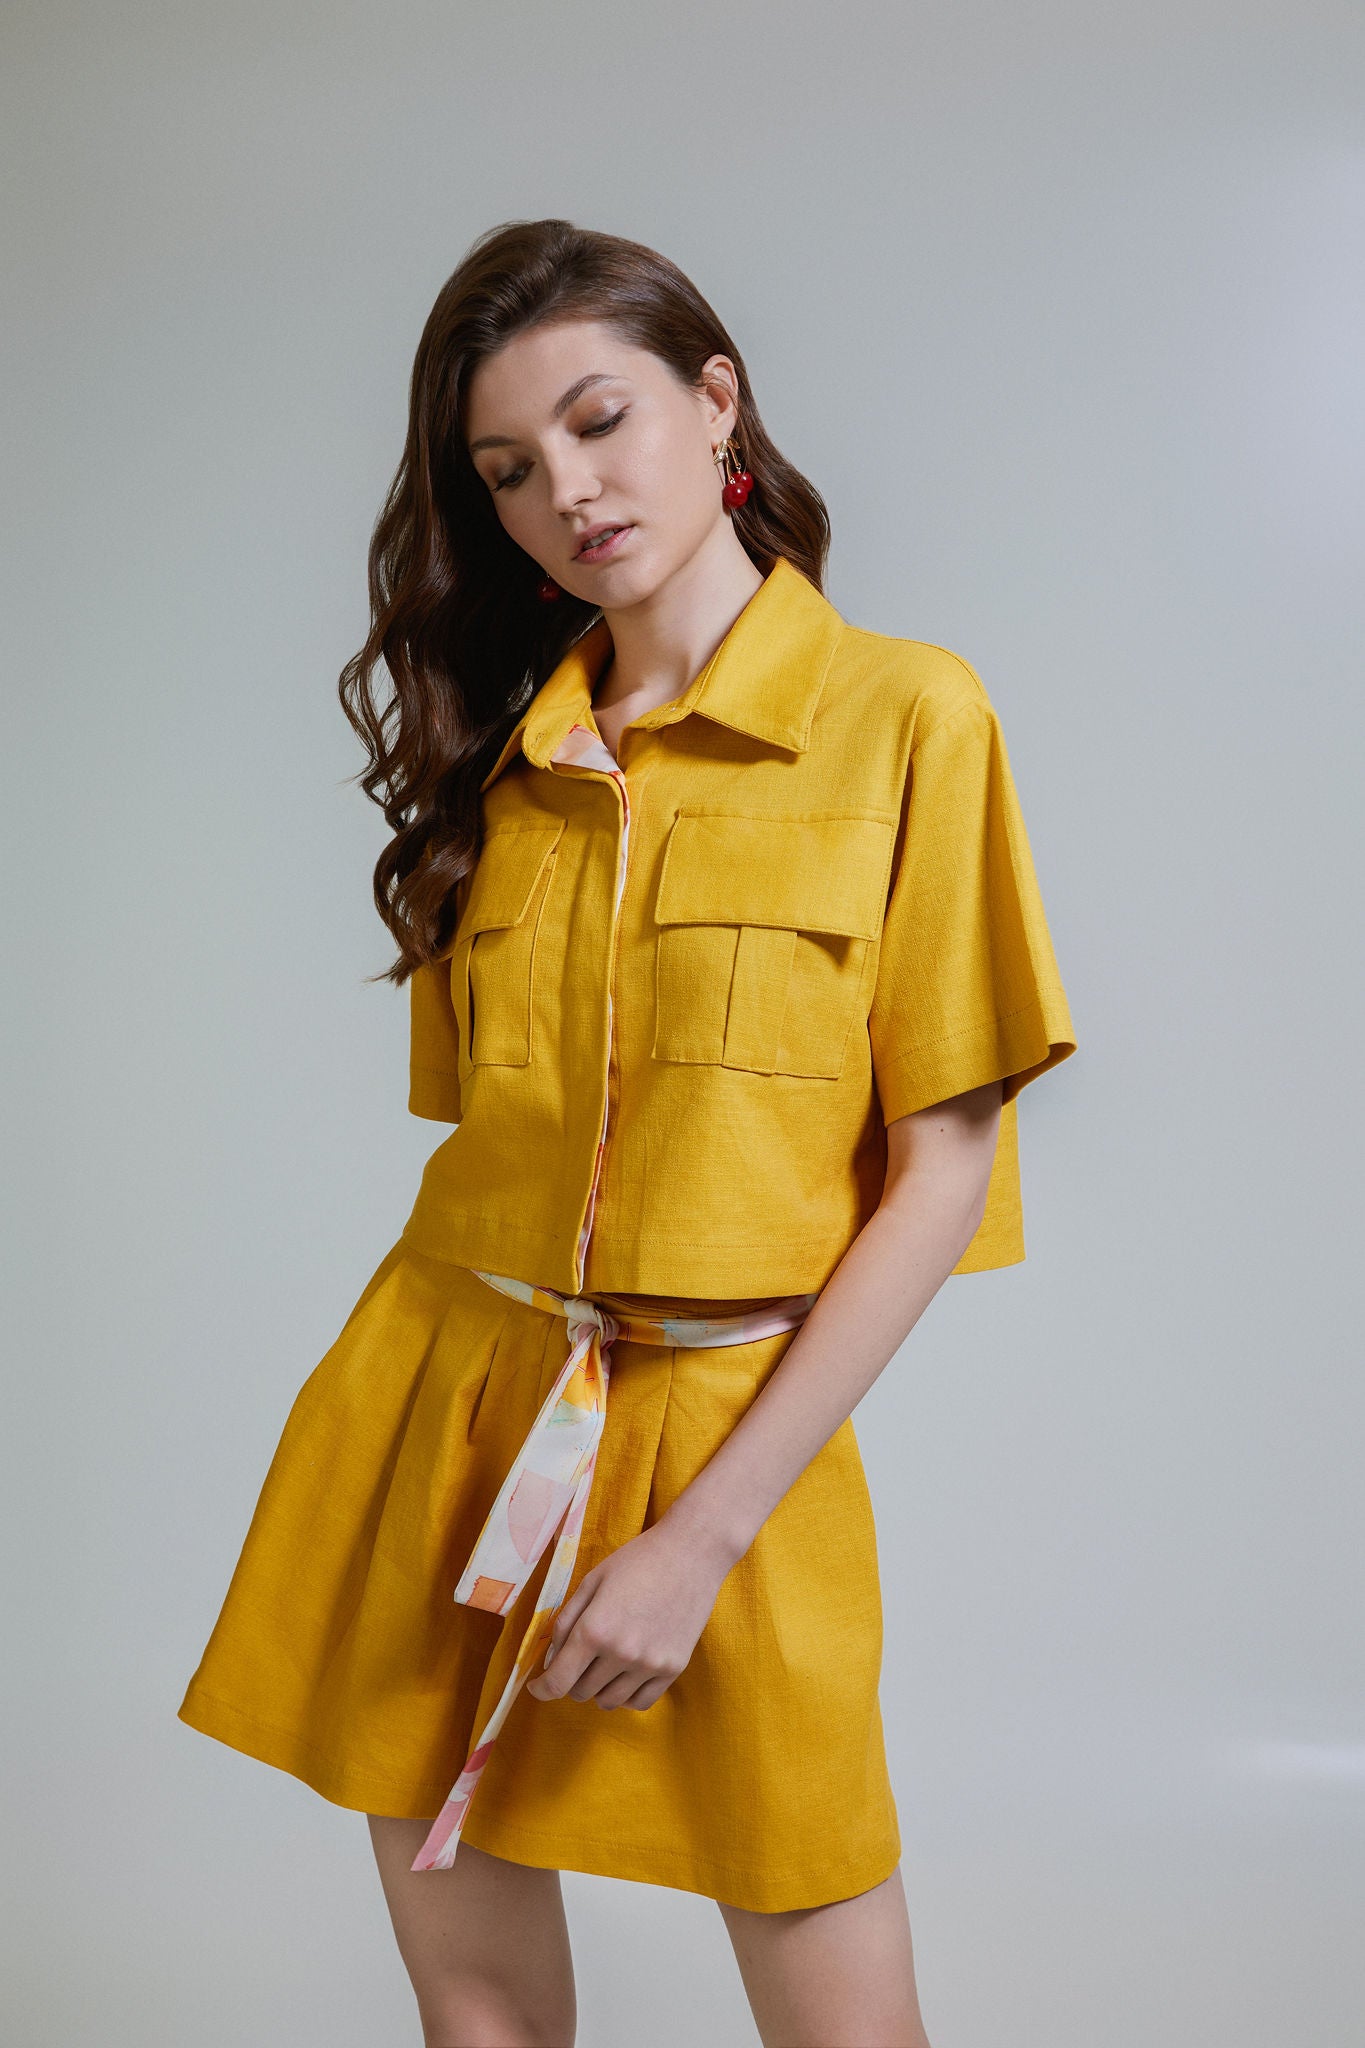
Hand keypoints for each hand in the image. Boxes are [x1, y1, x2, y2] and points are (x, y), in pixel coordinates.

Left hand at [524, 1520, 727, 1711]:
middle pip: (580, 1692)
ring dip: (598, 1688)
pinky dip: (626, 1694)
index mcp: (595, 1629)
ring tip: (605, 1663)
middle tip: (580, 1657)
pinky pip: (639, 1702)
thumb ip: (566, 1622)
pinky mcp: (673, 1669)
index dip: (541, 1689)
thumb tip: (551, 1659)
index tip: (538, 1687)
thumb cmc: (637, 1561)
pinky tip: (626, 1672)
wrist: (691, 1553)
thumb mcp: (591, 1582)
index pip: (558, 1682)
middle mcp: (621, 1653)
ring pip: (609, 1701)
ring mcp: (650, 1664)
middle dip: (572, 1678)